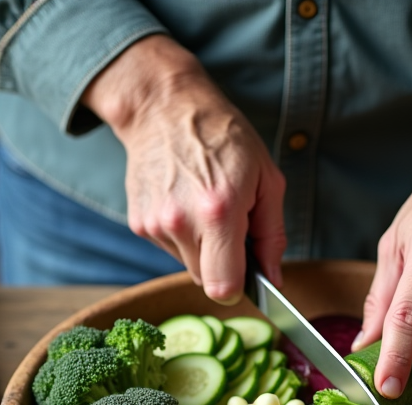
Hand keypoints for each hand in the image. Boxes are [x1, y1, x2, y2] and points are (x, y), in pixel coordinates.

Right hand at [82, 35, 285, 302]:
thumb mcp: (267, 179)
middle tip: (231, 228)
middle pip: (206, 281)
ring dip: (202, 248)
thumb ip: (273, 236)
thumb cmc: (224, 139)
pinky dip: (182, 235)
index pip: (223, 287)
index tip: (246, 274)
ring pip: (187, 265)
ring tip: (205, 207)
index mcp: (218, 212)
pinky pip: (170, 248)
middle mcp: (181, 222)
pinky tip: (185, 202)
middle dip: (223, 264)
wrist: (165, 108)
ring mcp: (155, 224)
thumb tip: (272, 279)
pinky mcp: (138, 223)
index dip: (238, 288)